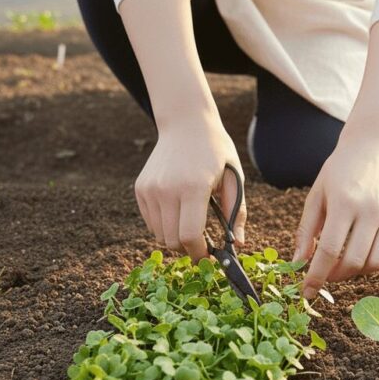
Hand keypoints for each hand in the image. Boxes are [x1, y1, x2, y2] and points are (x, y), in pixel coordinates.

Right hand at [134, 109, 246, 263]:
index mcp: (193, 187)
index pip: (189, 236)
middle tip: (203, 243)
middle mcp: (167, 189)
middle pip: (172, 241)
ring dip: (175, 237)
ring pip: (159, 235)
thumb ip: (237, 213)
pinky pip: (151, 222)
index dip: (200, 253)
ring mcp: (150, 189)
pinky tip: (178, 210)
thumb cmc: (215, 151)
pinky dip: (164, 225)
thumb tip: (238, 245)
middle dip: (189, 248)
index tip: (209, 256)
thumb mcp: (234, 177)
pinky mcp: (140, 189)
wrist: (186, 123)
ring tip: (191, 224)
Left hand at [291, 137, 378, 299]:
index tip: (307, 291)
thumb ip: (306, 230)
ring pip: (377, 262)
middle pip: (354, 261)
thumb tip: (298, 263)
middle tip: (326, 274)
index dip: (316, 275)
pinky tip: (367, 255)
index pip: (330, 250)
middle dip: (336, 276)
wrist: (370, 149)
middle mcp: (371, 209)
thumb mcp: (316, 196)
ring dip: (358, 272)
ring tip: (346, 264)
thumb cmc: (337, 173)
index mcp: (344, 203)